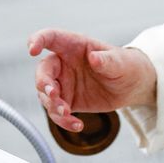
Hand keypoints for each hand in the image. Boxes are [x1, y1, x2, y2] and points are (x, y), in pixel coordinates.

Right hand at [28, 28, 156, 131]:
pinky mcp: (68, 101)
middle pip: (43, 70)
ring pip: (46, 94)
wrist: (131, 86)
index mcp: (74, 45)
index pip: (51, 37)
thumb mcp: (119, 61)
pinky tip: (77, 124)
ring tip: (67, 113)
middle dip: (44, 83)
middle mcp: (64, 63)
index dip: (38, 40)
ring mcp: (64, 83)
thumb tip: (94, 57)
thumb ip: (106, 59)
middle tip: (53, 95)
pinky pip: (57, 112)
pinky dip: (63, 120)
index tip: (32, 50)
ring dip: (52, 105)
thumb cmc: (125, 65)